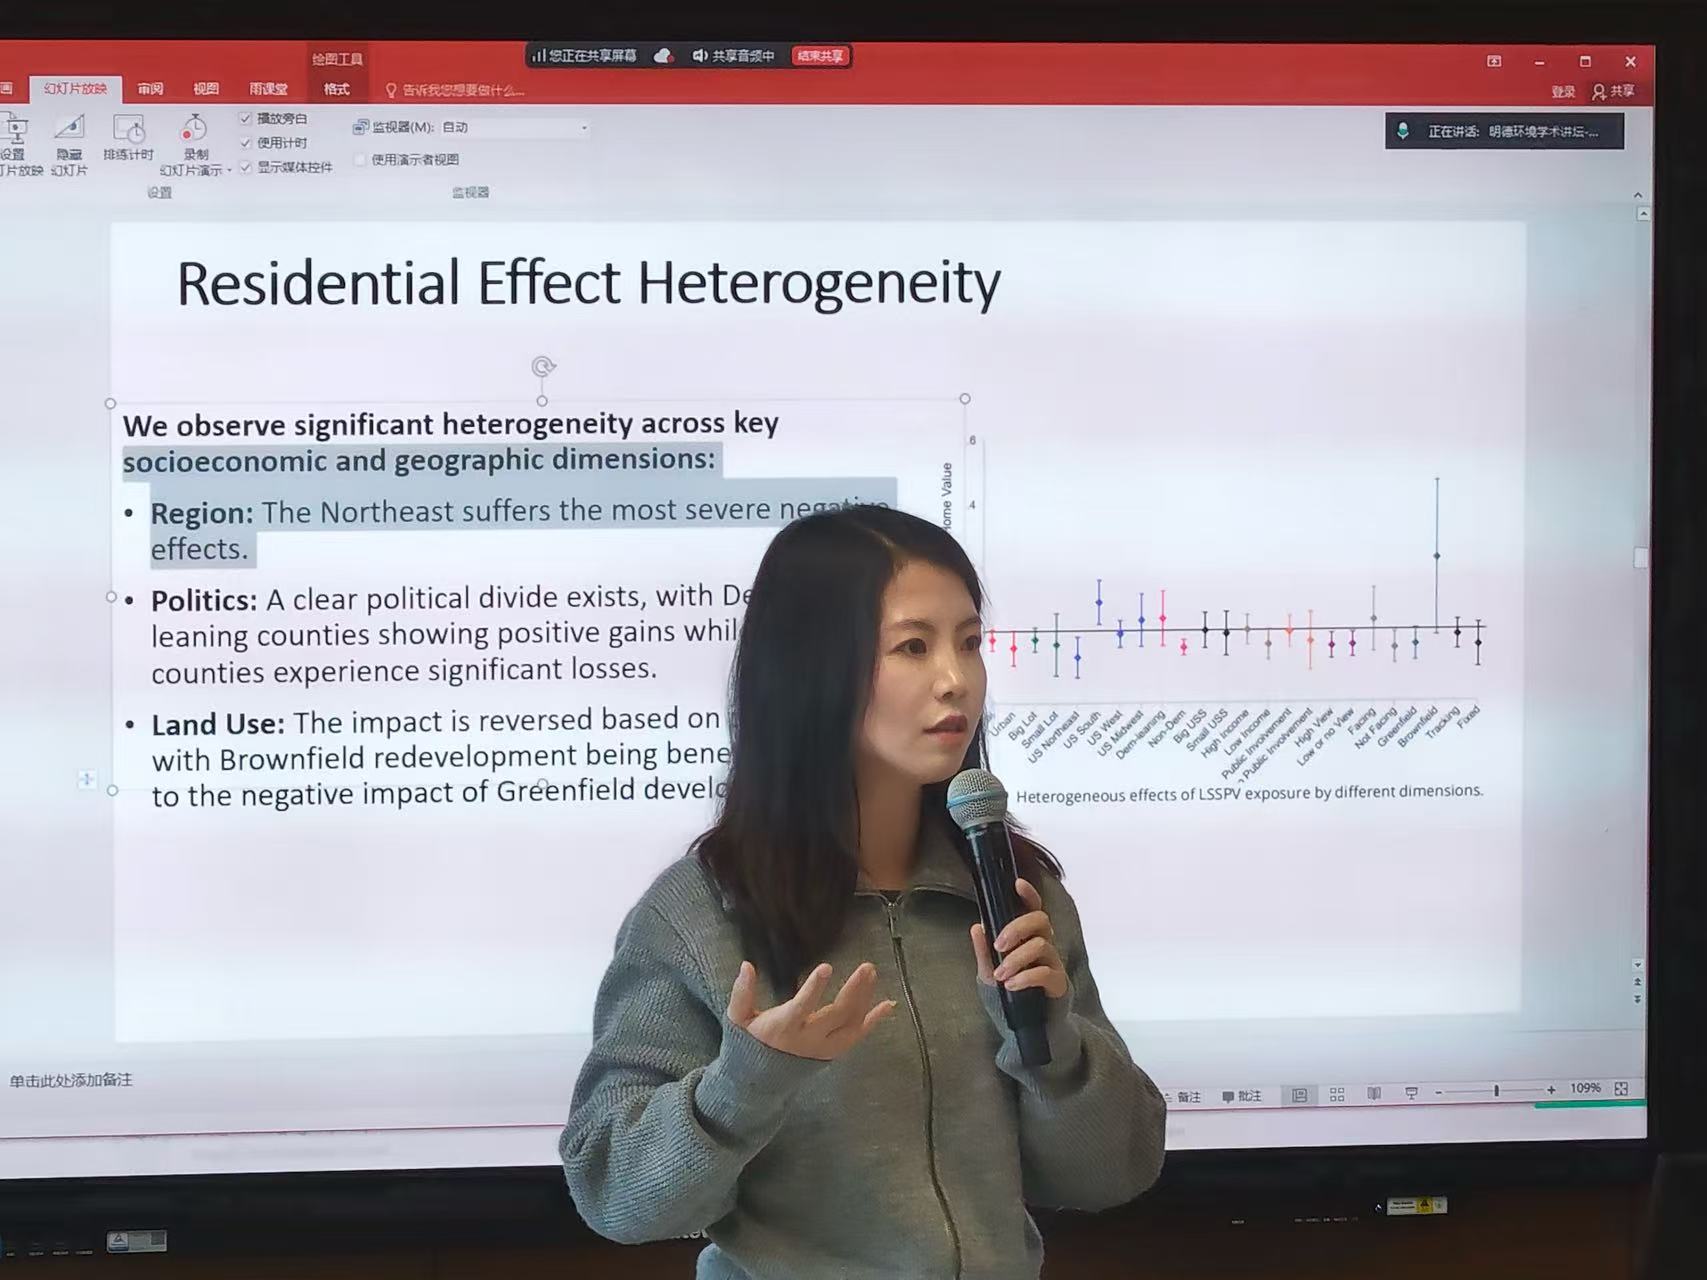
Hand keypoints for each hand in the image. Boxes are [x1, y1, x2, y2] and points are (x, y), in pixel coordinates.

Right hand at [727, 960, 896, 1060]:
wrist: (760, 1081)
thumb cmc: (750, 1041)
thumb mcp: (738, 1018)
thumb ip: (742, 992)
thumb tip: (747, 965)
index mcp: (783, 1027)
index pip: (801, 1006)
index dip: (814, 988)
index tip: (826, 967)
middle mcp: (807, 1038)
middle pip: (835, 1015)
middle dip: (853, 990)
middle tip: (866, 967)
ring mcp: (823, 1047)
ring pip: (850, 1024)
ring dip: (864, 999)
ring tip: (871, 973)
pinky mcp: (833, 1051)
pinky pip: (857, 1036)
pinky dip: (874, 1021)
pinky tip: (888, 1004)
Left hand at [970, 878, 1068, 999]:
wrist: (1029, 1025)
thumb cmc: (1011, 990)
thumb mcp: (990, 972)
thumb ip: (984, 952)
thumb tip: (976, 927)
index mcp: (1029, 936)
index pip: (1033, 908)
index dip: (1029, 894)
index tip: (1017, 883)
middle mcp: (1045, 943)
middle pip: (1040, 920)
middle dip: (1017, 928)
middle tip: (998, 945)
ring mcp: (1054, 962)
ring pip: (1041, 946)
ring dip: (1017, 959)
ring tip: (1001, 975)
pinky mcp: (1059, 983)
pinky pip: (1046, 972)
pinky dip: (1026, 977)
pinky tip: (1011, 985)